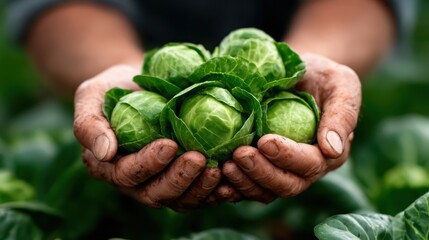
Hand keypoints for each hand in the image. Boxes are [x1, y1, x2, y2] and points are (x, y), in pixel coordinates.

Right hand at [73, 65, 221, 211]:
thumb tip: (106, 152)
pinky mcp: (183, 179)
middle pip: (156, 194)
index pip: (128, 174)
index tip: (169, 144)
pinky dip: (215, 191)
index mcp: (109, 166)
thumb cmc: (113, 90)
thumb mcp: (91, 97)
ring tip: (219, 169)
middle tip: (199, 158)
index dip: (148, 163)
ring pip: (180, 199)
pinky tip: (229, 178)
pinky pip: (198, 193)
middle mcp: (135, 182)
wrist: (139, 88)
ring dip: (200, 188)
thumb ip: (90, 124)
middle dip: (179, 179)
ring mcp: (160, 182)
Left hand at [220, 53, 361, 202]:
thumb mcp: (341, 84)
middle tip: (239, 154)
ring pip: (265, 191)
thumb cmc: (322, 75)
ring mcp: (283, 171)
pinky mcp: (263, 168)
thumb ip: (342, 114)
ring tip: (224, 166)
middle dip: (262, 172)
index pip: (310, 164)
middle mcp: (307, 169)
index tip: (265, 141)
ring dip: (244, 182)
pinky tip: (217, 176)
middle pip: (286, 185)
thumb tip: (332, 150)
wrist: (299, 75)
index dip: (288, 156)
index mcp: (329, 153)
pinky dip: (233, 186)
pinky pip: (248, 186)